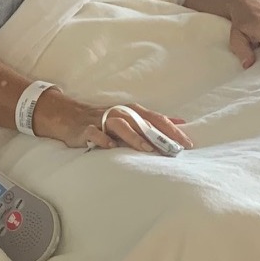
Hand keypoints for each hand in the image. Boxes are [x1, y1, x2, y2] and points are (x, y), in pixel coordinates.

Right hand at [35, 91, 193, 153]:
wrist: (71, 117)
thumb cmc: (106, 120)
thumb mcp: (132, 118)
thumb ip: (154, 122)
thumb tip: (180, 123)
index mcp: (133, 111)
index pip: (157, 120)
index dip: (173, 131)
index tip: (188, 144)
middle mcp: (121, 113)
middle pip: (143, 122)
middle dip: (159, 135)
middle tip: (174, 149)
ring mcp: (104, 120)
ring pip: (121, 126)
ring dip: (134, 137)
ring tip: (146, 149)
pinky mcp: (88, 129)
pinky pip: (96, 133)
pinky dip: (103, 139)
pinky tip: (110, 147)